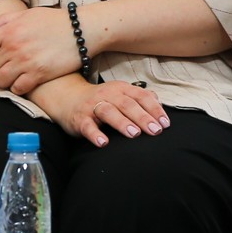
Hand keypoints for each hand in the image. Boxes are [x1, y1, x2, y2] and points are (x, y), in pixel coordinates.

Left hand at [0, 7, 81, 95]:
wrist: (82, 30)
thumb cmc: (53, 21)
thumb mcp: (25, 14)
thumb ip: (1, 21)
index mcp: (9, 31)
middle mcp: (14, 47)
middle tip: (1, 67)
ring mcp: (26, 62)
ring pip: (0, 80)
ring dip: (3, 80)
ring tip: (10, 75)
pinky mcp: (40, 75)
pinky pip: (17, 88)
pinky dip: (17, 87)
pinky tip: (23, 81)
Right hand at [33, 77, 170, 146]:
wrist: (66, 98)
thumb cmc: (99, 100)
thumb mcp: (118, 94)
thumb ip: (138, 97)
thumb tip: (157, 100)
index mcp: (119, 89)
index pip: (141, 96)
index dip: (154, 109)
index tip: (165, 124)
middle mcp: (106, 95)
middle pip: (126, 104)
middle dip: (142, 117)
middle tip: (154, 130)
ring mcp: (91, 106)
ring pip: (108, 112)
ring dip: (122, 122)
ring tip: (133, 134)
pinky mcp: (79, 118)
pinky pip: (87, 126)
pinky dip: (95, 134)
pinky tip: (103, 143)